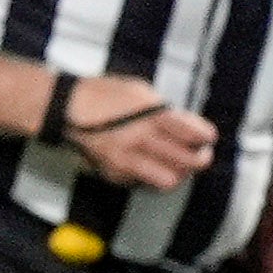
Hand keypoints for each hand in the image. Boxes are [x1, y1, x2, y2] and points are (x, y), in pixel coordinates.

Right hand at [59, 71, 213, 191]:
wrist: (65, 108)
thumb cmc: (103, 94)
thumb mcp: (140, 90)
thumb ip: (165, 110)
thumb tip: (187, 125)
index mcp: (152, 115)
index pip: (194, 134)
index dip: (206, 137)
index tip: (207, 137)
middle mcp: (142, 139)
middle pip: (189, 161)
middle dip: (201, 159)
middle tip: (201, 154)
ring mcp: (128, 160)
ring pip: (170, 180)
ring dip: (180, 173)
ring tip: (179, 164)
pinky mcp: (116, 173)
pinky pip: (146, 183)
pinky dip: (154, 176)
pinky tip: (152, 164)